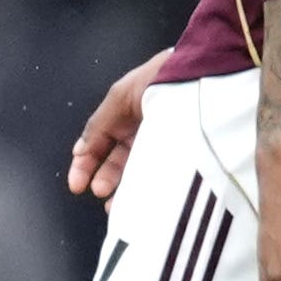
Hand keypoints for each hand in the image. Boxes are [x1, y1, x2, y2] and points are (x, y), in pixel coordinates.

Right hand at [71, 48, 170, 199]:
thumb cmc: (161, 78)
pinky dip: (150, 189)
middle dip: (106, 178)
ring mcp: (165, 143)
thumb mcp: (121, 96)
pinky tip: (141, 200)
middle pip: (119, 161)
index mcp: (128, 113)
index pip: (101, 144)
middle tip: (101, 191)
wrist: (204, 77)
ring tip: (117, 204)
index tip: (77, 185)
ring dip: (125, 189)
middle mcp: (145, 129)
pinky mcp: (185, 156)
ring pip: (140, 172)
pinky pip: (163, 176)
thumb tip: (79, 151)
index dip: (86, 164)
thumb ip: (98, 125)